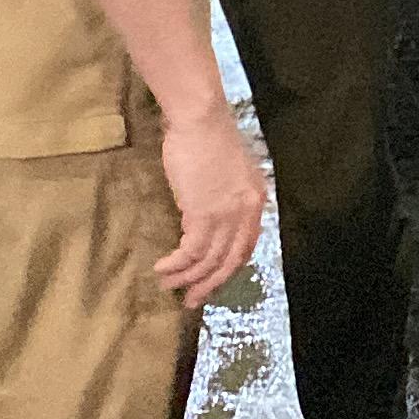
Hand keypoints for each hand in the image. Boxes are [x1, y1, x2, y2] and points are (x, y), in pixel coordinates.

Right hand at [153, 106, 265, 308]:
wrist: (200, 118)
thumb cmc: (207, 137)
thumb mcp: (228, 170)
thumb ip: (227, 196)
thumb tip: (210, 215)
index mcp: (256, 200)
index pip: (247, 245)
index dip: (228, 267)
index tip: (212, 280)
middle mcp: (247, 211)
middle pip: (232, 261)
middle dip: (210, 284)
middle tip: (192, 300)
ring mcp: (227, 214)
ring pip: (209, 260)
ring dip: (187, 278)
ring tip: (168, 285)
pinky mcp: (203, 214)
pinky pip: (191, 252)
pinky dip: (176, 265)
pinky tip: (162, 268)